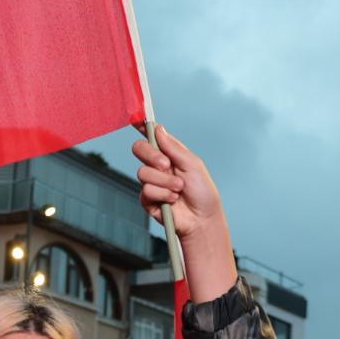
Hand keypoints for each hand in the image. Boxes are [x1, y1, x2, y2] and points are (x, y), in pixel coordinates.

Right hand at [132, 125, 236, 302]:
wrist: (202, 219)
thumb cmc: (203, 192)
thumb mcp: (192, 164)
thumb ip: (173, 148)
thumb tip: (158, 129)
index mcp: (169, 154)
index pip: (152, 137)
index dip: (143, 127)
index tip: (137, 119)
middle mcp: (158, 166)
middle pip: (139, 149)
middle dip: (152, 156)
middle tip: (167, 165)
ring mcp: (151, 182)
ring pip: (143, 172)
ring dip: (164, 181)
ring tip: (179, 189)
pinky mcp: (148, 200)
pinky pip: (145, 190)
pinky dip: (161, 194)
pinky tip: (173, 200)